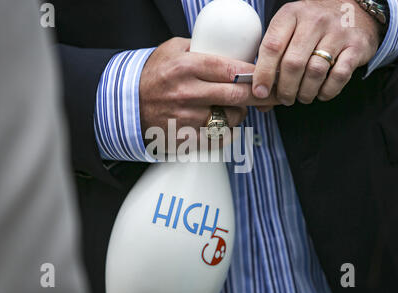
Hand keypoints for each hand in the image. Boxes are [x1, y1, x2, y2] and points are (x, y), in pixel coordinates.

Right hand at [140, 37, 278, 146]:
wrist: (127, 105)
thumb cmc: (152, 76)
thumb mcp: (172, 50)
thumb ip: (201, 47)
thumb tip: (230, 49)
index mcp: (187, 67)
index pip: (232, 70)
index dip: (255, 74)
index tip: (266, 76)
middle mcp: (188, 93)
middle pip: (237, 96)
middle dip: (259, 96)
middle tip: (270, 96)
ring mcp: (187, 119)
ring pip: (231, 118)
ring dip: (238, 113)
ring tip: (231, 108)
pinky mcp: (185, 139)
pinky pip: (219, 139)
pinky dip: (227, 132)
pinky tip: (223, 125)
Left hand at [253, 0, 380, 106]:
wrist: (353, 9)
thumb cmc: (312, 25)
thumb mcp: (289, 29)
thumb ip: (273, 58)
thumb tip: (260, 97)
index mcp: (291, 14)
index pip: (272, 47)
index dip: (263, 73)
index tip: (260, 92)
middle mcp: (314, 20)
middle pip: (293, 63)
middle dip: (285, 88)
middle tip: (284, 99)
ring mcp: (337, 32)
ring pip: (315, 72)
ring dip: (305, 92)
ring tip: (302, 97)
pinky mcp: (356, 45)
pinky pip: (339, 76)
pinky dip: (327, 90)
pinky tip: (321, 92)